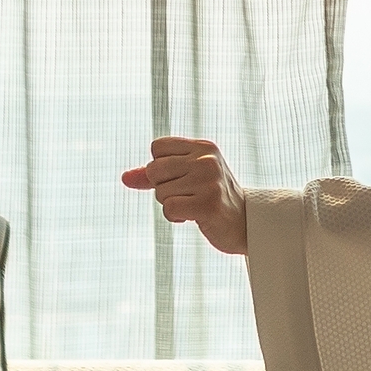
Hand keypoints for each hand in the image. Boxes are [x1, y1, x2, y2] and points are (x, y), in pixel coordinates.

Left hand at [123, 137, 247, 255]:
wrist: (246, 223)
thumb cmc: (213, 198)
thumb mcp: (187, 177)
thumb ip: (155, 175)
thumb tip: (124, 178)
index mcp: (203, 147)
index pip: (157, 147)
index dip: (161, 166)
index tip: (182, 177)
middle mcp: (207, 160)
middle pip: (154, 169)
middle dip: (162, 187)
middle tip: (187, 194)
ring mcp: (209, 181)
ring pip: (160, 192)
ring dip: (171, 204)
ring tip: (194, 205)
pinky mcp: (208, 204)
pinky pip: (169, 208)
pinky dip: (175, 217)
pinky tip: (193, 217)